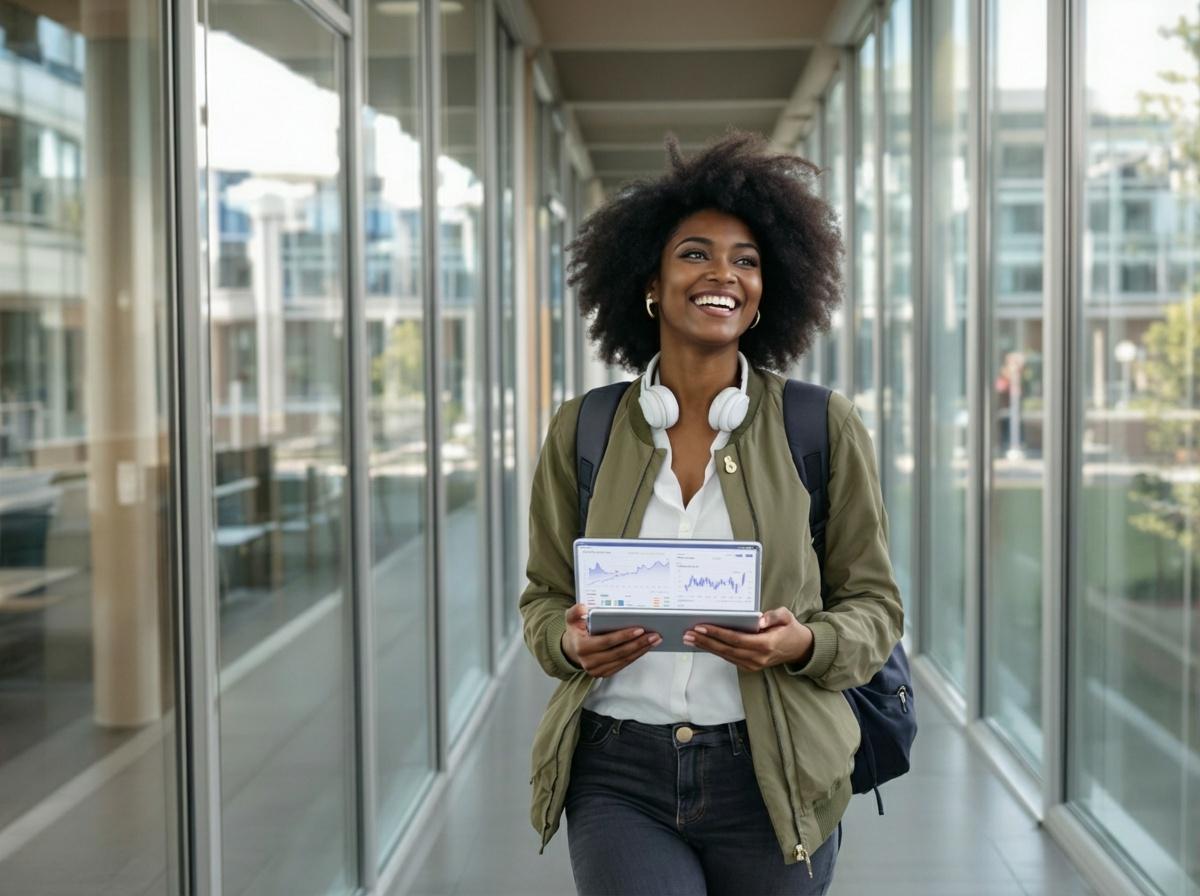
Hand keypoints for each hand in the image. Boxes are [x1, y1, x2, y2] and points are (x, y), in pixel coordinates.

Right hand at [561, 603, 661, 677]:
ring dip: (641, 650)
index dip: (624, 636)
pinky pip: (623, 664)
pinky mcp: (604, 674)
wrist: (572, 650)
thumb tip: (583, 608)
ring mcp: (597, 670)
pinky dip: (636, 656)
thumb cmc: (576, 632)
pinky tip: (645, 647)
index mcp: (582, 647)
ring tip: (654, 640)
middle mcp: (589, 662)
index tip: (639, 629)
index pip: (607, 641)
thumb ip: (575, 612)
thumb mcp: (571, 619)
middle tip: (654, 635)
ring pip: (624, 660)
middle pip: (619, 652)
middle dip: (638, 643)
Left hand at [682, 607, 813, 671]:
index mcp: (766, 644)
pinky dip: (715, 651)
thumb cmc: (790, 629)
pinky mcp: (750, 666)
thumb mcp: (787, 616)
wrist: (799, 648)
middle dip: (705, 641)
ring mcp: (753, 664)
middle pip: (726, 650)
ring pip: (725, 655)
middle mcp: (757, 658)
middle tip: (687, 634)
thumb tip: (758, 620)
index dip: (717, 634)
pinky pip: (729, 658)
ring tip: (689, 639)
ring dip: (706, 647)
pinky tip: (703, 644)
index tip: (701, 627)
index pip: (736, 639)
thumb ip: (774, 616)